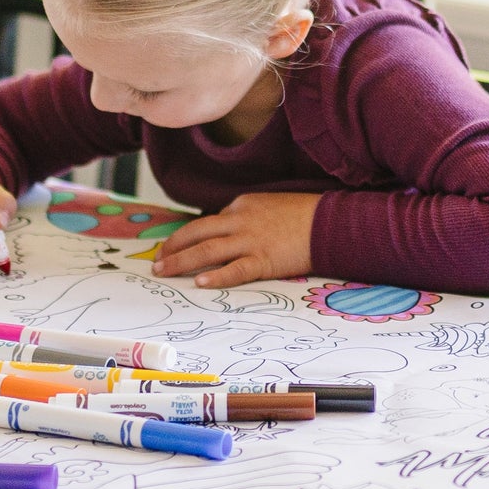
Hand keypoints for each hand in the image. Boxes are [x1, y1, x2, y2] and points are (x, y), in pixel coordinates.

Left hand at [151, 191, 320, 289]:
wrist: (331, 222)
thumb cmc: (305, 214)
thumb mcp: (271, 205)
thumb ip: (249, 217)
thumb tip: (232, 230)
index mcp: (242, 205)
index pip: (210, 222)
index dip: (191, 237)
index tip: (177, 247)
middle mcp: (240, 220)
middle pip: (197, 232)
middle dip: (173, 246)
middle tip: (157, 260)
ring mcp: (251, 240)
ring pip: (207, 250)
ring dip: (180, 261)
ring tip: (163, 271)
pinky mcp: (264, 260)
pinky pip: (235, 270)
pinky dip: (215, 276)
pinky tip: (199, 283)